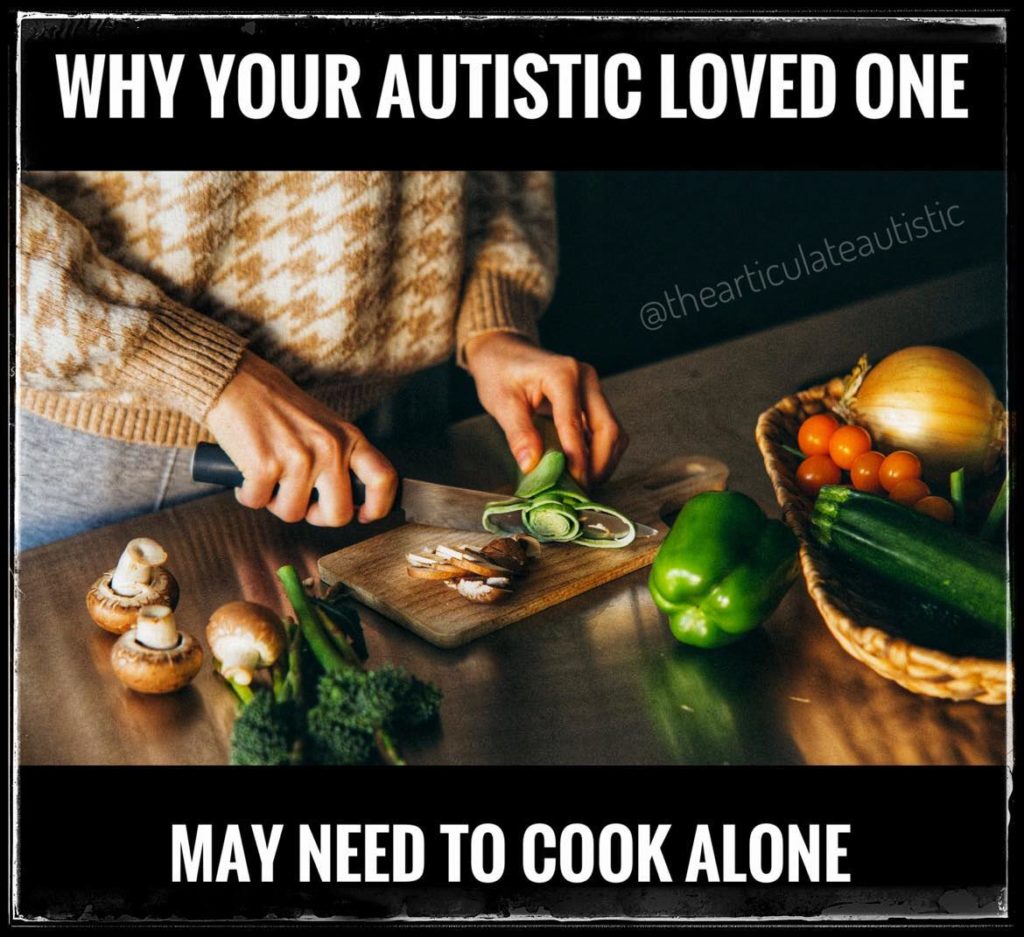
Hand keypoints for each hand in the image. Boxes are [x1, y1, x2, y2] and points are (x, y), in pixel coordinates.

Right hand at [205, 351, 397, 525]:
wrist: (237, 382)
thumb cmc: (278, 407)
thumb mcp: (325, 426)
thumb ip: (341, 457)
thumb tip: (348, 501)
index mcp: (349, 438)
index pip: (383, 479)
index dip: (378, 507)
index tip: (364, 516)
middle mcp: (330, 448)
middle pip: (339, 514)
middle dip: (317, 516)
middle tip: (302, 503)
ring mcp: (299, 458)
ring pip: (293, 513)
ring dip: (276, 502)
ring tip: (269, 477)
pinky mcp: (265, 466)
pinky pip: (258, 503)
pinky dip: (248, 494)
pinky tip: (248, 473)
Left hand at [464, 332, 628, 487]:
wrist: (503, 352)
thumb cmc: (499, 373)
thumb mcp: (502, 403)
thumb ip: (519, 434)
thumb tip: (532, 466)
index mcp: (563, 374)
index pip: (575, 424)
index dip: (576, 459)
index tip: (572, 486)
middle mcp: (586, 378)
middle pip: (608, 429)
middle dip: (598, 465)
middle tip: (581, 491)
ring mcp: (593, 388)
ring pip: (613, 432)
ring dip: (603, 462)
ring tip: (583, 484)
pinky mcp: (592, 400)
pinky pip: (605, 430)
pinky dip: (598, 453)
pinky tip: (583, 469)